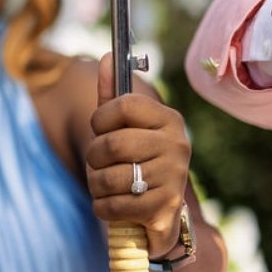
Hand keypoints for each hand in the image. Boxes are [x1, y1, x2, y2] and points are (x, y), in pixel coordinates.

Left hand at [85, 54, 190, 257]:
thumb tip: (106, 56)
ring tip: (110, 187)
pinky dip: (104, 208)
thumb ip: (111, 97)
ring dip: (97, 186)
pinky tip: (116, 206)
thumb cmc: (135, 164)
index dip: (100, 120)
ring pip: (107, 178)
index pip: (122, 105)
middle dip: (93, 158)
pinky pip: (112, 205)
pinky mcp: (164, 209)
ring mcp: (173, 178)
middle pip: (110, 144)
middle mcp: (178, 145)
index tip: (103, 130)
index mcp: (168, 120)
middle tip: (101, 164)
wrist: (159, 215)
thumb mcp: (122, 129)